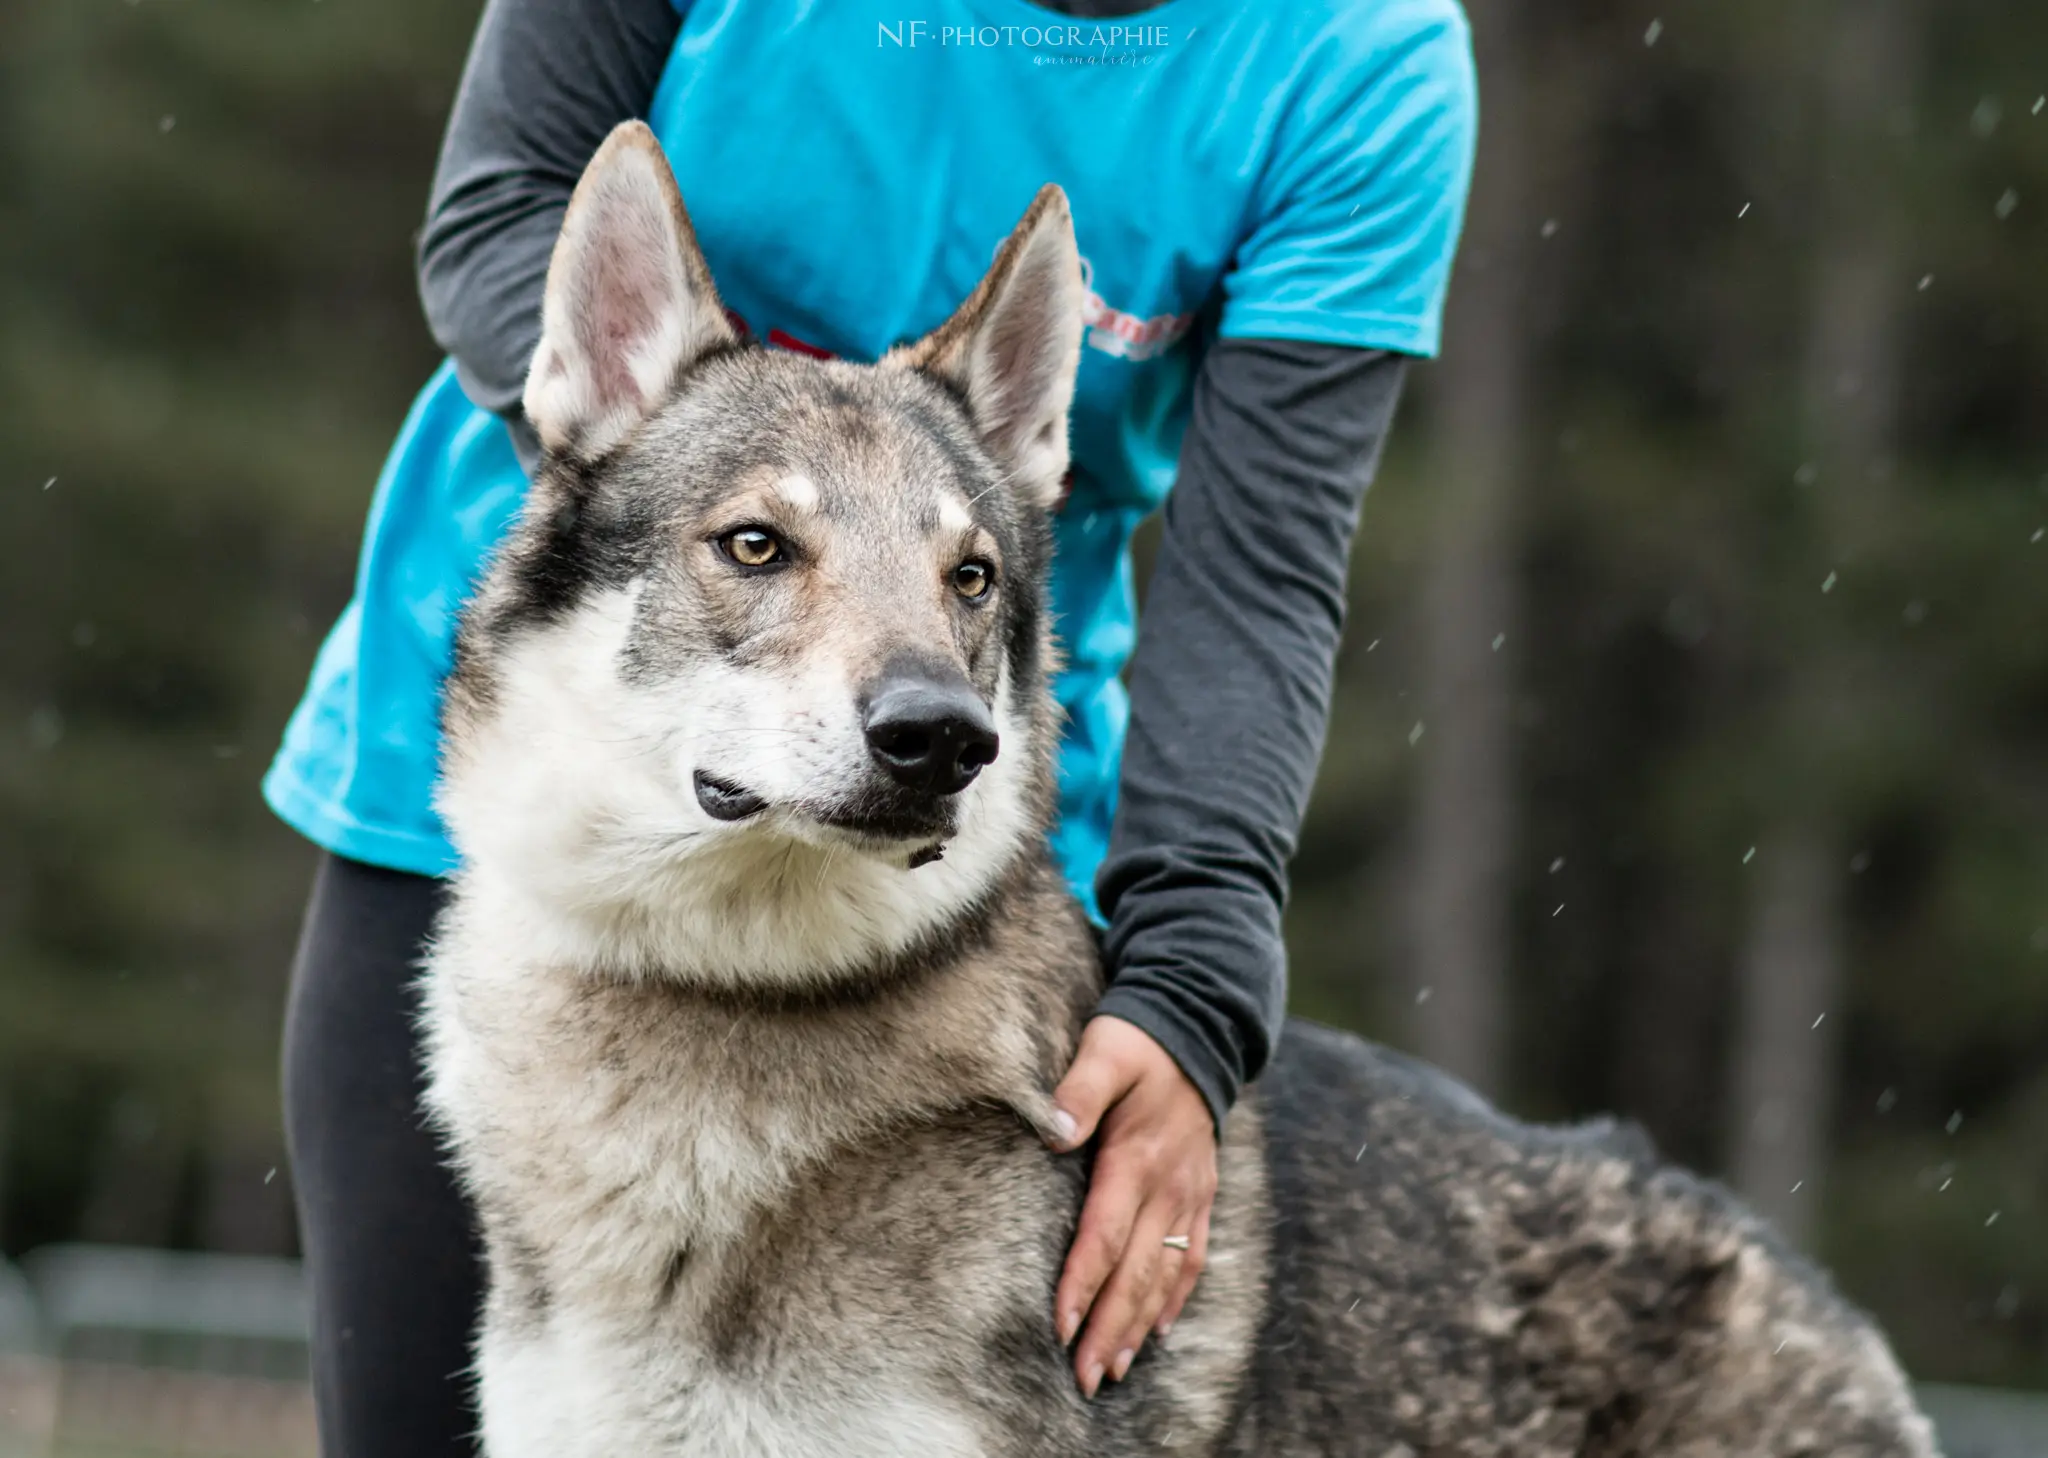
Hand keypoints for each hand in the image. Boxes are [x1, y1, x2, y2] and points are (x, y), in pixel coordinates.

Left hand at [1045, 1015, 1218, 1397]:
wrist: (1199, 1028)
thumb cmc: (1139, 1041)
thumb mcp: (1105, 1051)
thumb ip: (1078, 1090)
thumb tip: (1054, 1134)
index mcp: (1137, 1158)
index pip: (1105, 1235)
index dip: (1083, 1285)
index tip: (1062, 1328)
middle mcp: (1168, 1186)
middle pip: (1136, 1272)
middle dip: (1110, 1328)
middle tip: (1086, 1377)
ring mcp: (1189, 1195)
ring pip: (1164, 1275)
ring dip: (1140, 1325)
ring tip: (1116, 1368)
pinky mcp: (1200, 1194)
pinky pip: (1191, 1257)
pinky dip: (1176, 1296)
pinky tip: (1161, 1329)